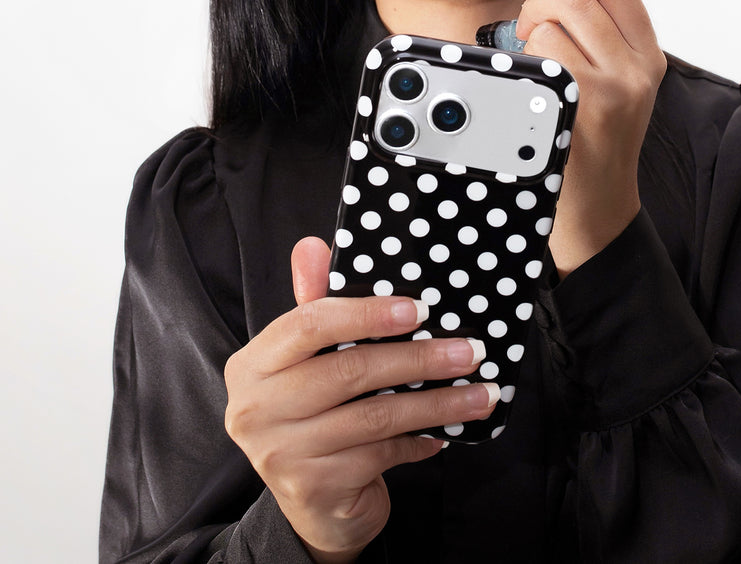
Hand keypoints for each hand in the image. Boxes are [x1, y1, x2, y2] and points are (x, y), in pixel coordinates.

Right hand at [224, 237, 497, 562]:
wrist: (312, 503)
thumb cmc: (314, 413)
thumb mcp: (310, 359)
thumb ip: (315, 303)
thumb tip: (312, 246)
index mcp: (254, 364)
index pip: (308, 324)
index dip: (366, 313)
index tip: (419, 310)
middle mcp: (255, 409)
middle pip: (349, 371)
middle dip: (418, 358)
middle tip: (469, 351)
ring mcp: (280, 454)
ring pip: (374, 417)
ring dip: (436, 403)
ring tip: (479, 394)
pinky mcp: (311, 489)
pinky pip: (380, 455)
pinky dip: (418, 440)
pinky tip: (444, 432)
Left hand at [515, 0, 666, 275]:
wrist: (600, 205)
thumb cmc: (597, 141)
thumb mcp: (616, 81)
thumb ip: (600, 28)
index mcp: (647, 56)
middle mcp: (636, 69)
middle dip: (538, 1)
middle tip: (529, 27)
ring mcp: (611, 89)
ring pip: (553, 22)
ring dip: (529, 35)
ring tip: (533, 66)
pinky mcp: (581, 108)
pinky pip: (541, 57)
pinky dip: (525, 65)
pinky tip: (532, 88)